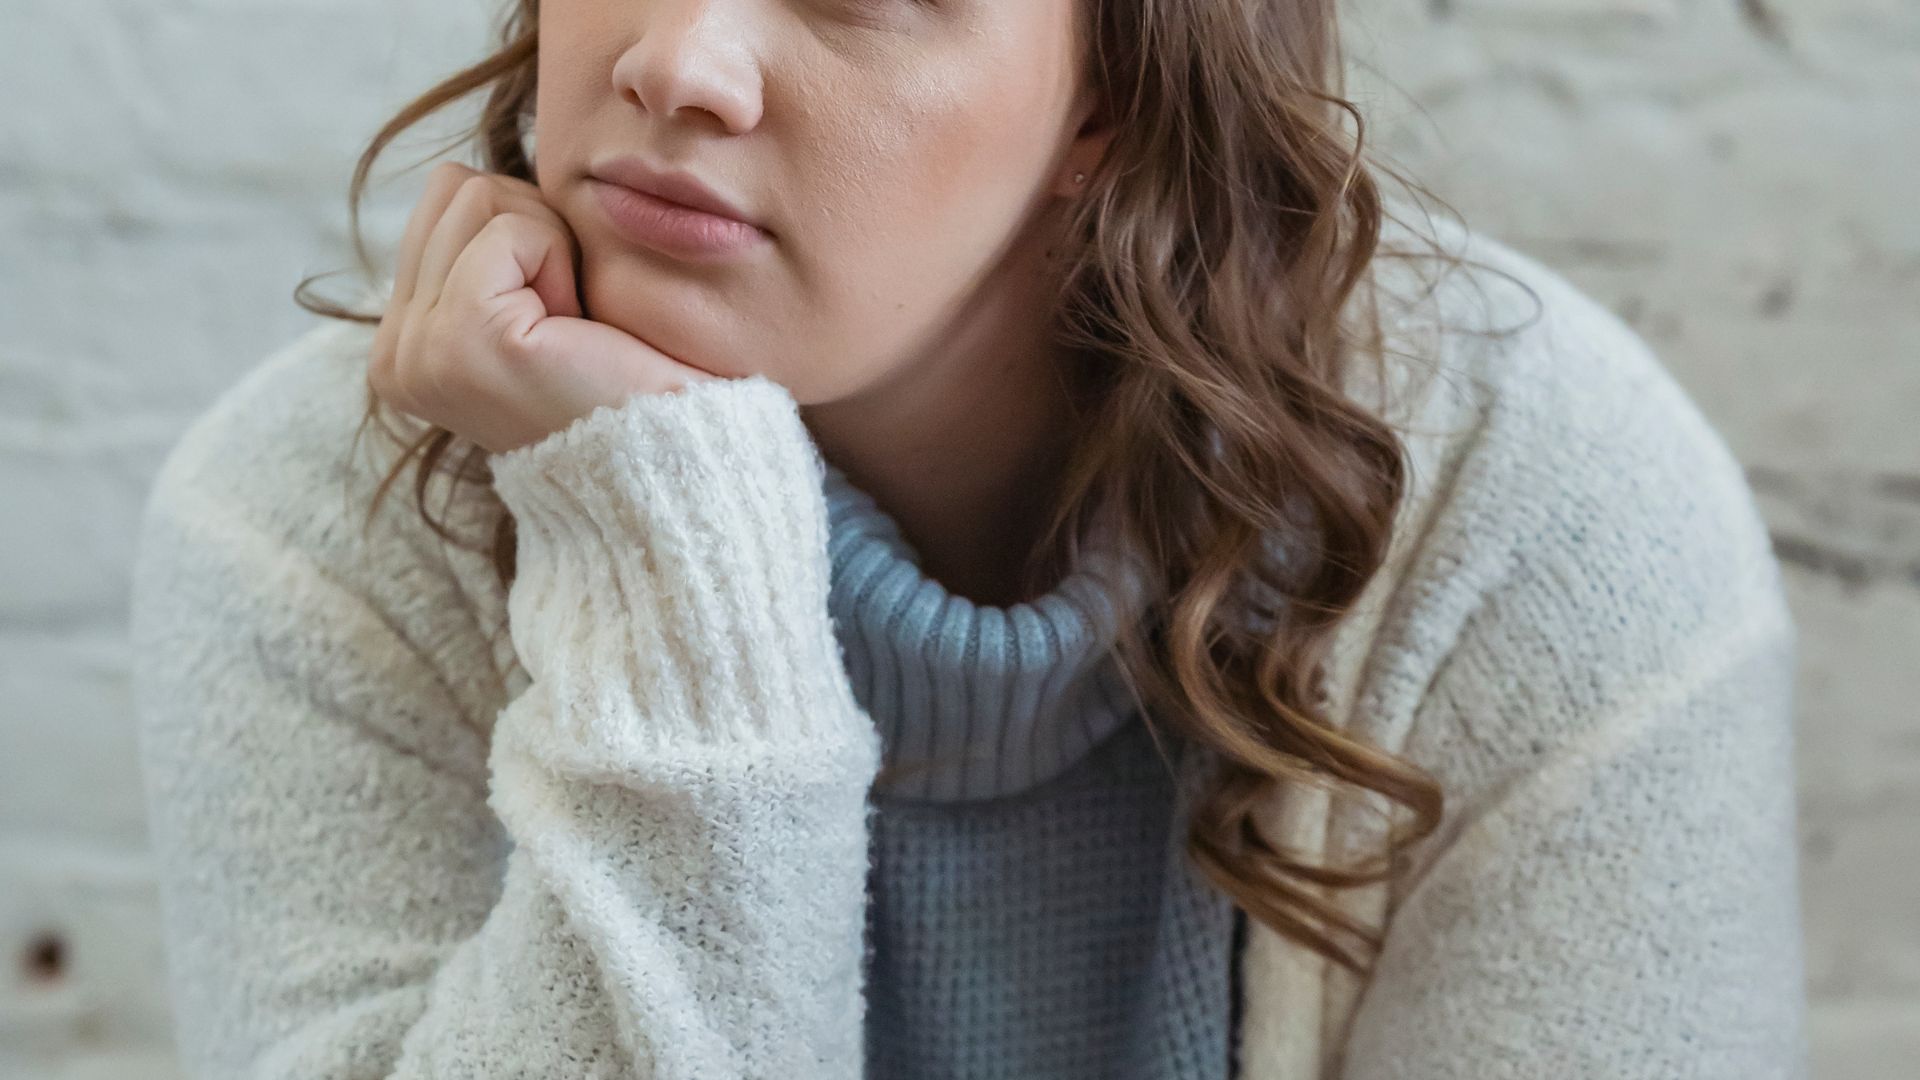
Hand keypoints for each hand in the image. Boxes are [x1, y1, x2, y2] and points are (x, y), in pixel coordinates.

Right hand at [368, 162, 721, 454]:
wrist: (672, 449)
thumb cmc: (621, 372)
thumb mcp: (528, 300)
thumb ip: (480, 247)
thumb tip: (470, 173)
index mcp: (400, 348)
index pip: (443, 197)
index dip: (523, 232)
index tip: (555, 315)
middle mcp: (393, 357)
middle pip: (456, 186)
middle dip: (532, 233)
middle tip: (567, 320)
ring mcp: (419, 352)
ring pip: (479, 195)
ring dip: (549, 248)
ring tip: (569, 327)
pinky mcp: (464, 337)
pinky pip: (512, 228)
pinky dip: (559, 262)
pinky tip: (575, 329)